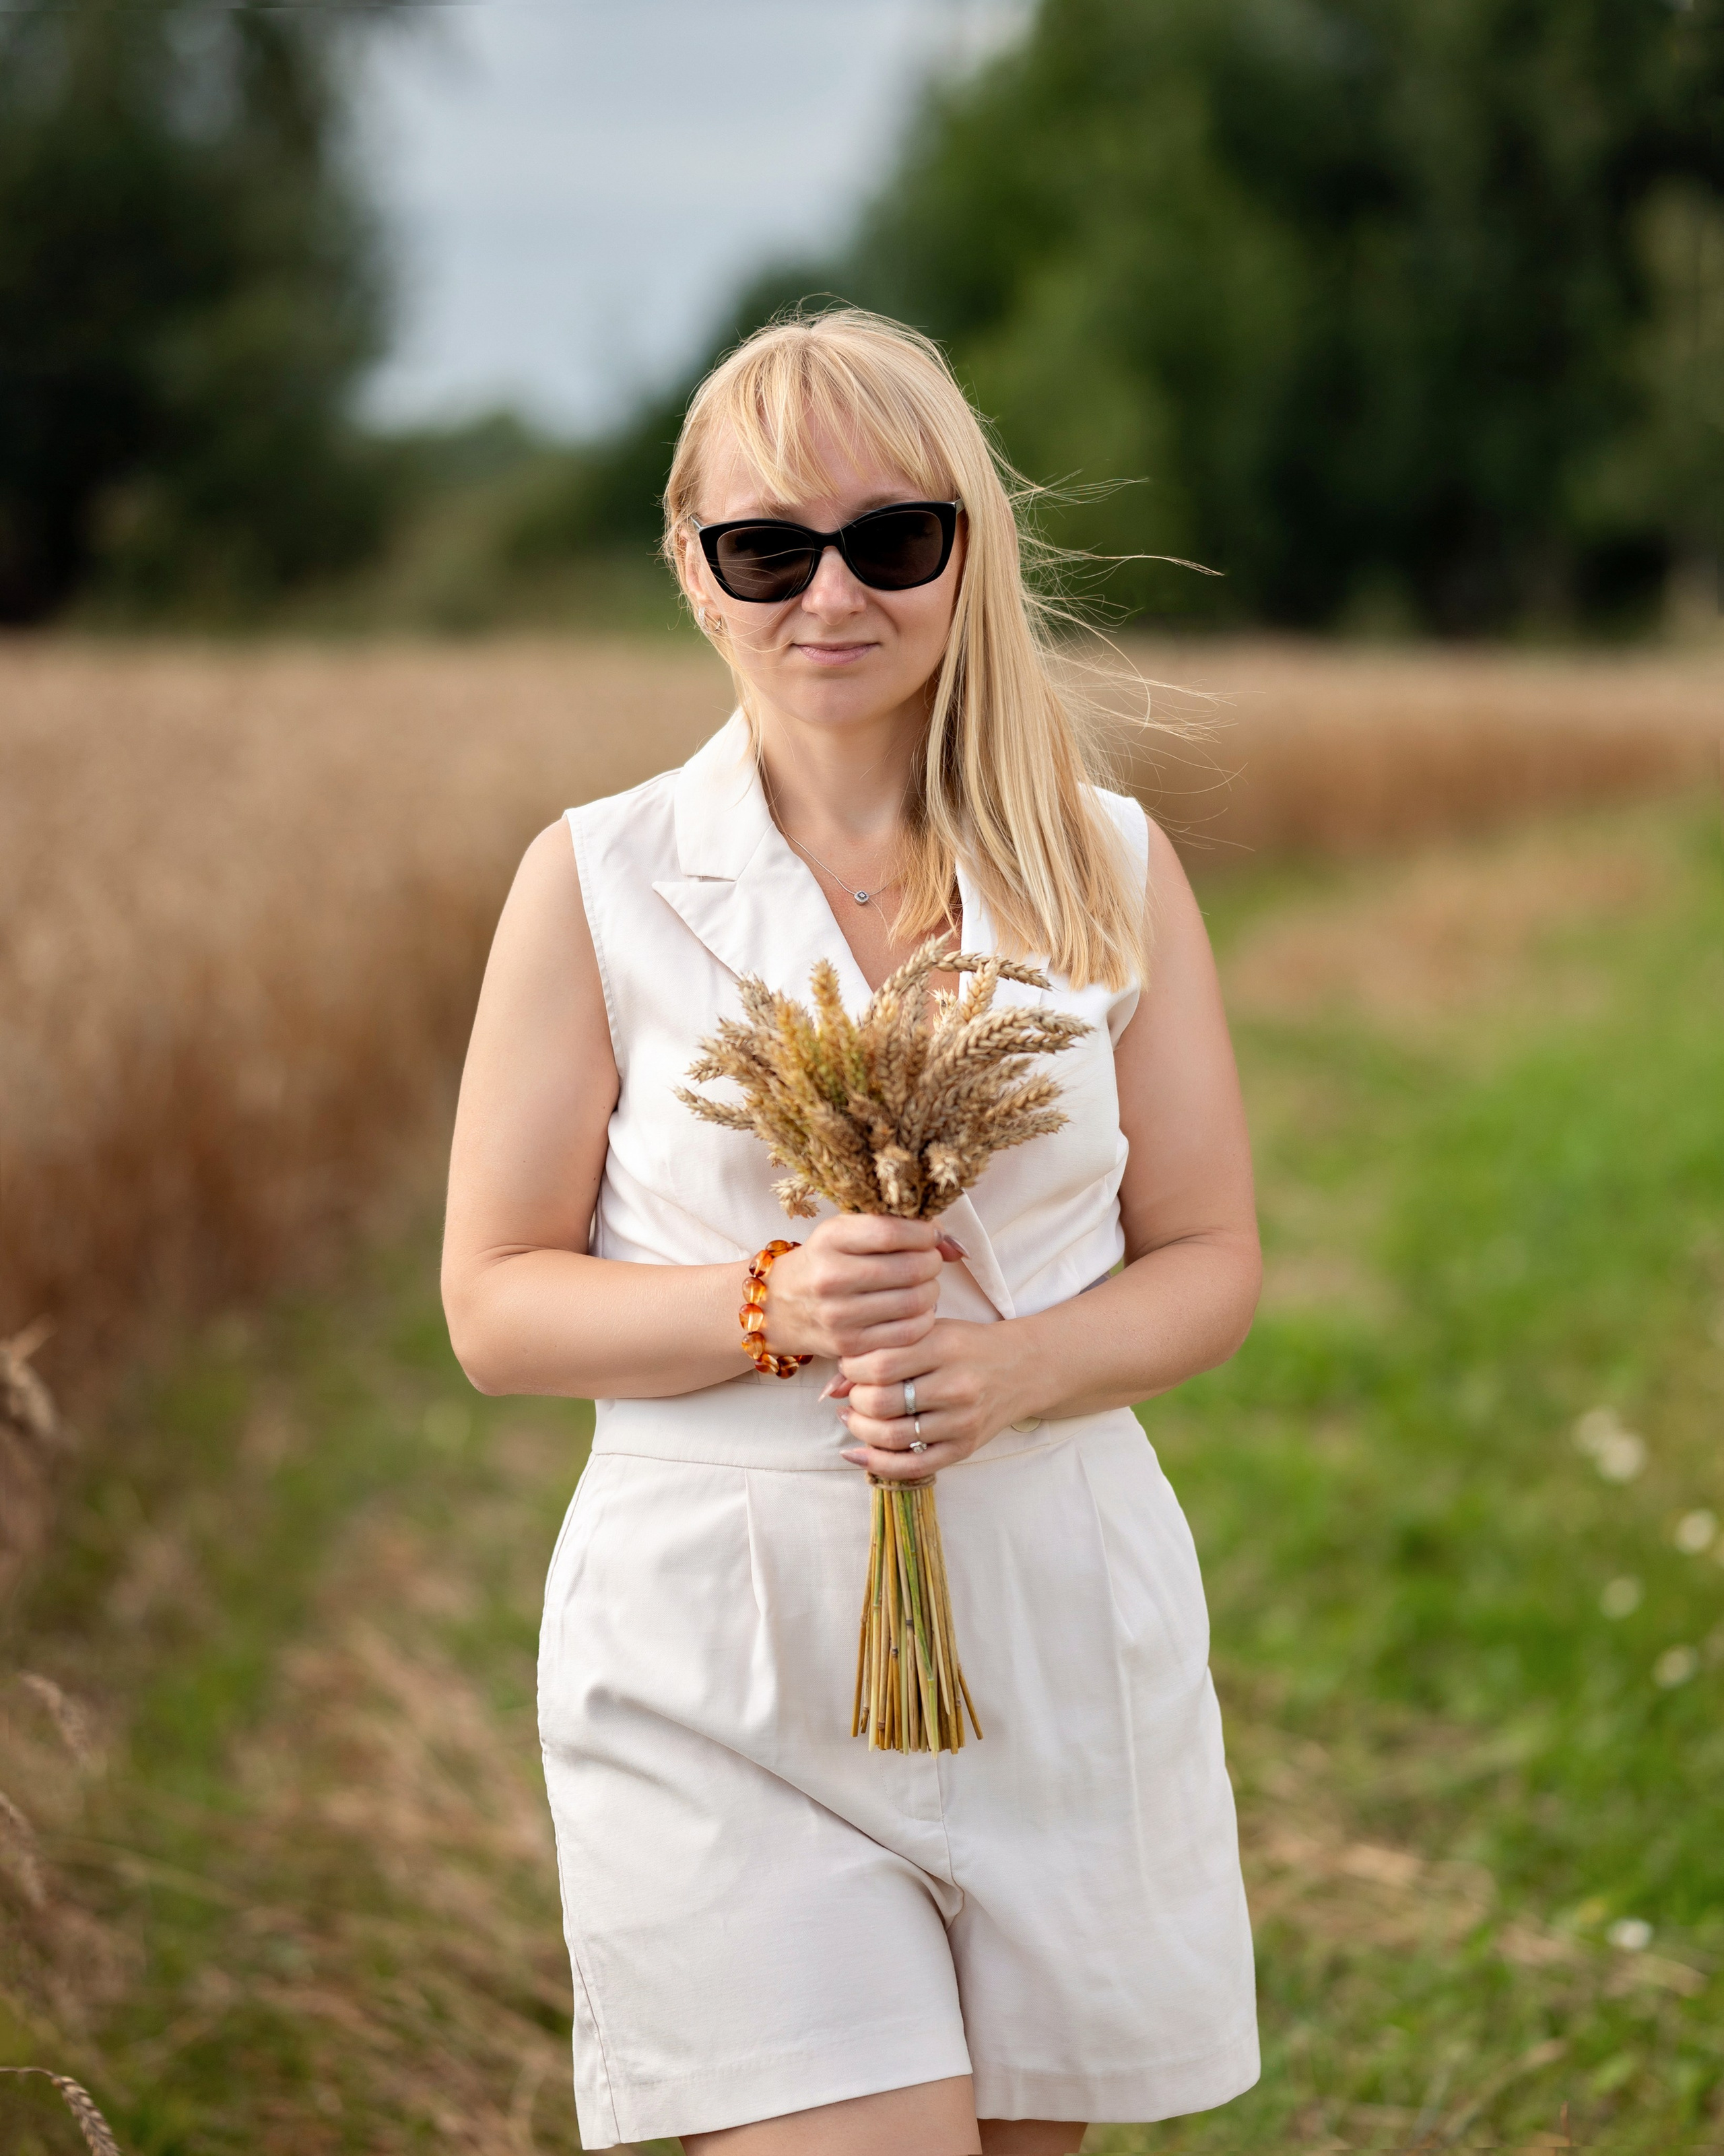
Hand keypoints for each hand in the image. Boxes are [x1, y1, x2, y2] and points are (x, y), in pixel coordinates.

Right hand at [762, 1215, 965, 1362]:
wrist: (782, 1306)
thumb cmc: (825, 1262)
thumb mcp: (848, 1233)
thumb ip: (898, 1228)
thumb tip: (953, 1245)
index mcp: (829, 1239)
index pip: (890, 1232)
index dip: (923, 1232)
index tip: (930, 1234)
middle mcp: (830, 1277)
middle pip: (909, 1268)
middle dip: (931, 1262)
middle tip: (929, 1261)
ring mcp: (839, 1315)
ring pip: (914, 1301)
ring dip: (931, 1291)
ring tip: (923, 1285)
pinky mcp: (850, 1345)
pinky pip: (909, 1333)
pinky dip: (923, 1319)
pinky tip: (916, 1310)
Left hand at [835, 1318, 1033, 1480]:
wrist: (1022, 1367)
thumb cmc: (965, 1346)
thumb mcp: (928, 1333)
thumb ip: (883, 1351)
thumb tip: (832, 1388)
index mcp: (944, 1346)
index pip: (879, 1363)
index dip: (852, 1368)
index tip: (850, 1367)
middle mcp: (956, 1385)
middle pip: (882, 1402)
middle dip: (856, 1401)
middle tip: (853, 1396)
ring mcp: (962, 1421)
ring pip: (893, 1437)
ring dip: (861, 1430)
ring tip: (855, 1418)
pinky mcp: (965, 1447)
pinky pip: (913, 1466)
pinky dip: (878, 1464)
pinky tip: (858, 1452)